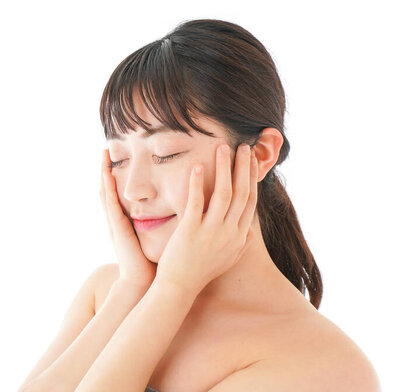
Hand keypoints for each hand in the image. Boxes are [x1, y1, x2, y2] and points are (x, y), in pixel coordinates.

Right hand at [100, 148, 156, 288]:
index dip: (119, 174)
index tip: (122, 156)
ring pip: (107, 191)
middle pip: (110, 187)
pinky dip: (107, 187)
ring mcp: (116, 222)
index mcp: (128, 219)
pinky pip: (110, 203)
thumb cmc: (154, 261)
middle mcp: (119, 218)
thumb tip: (181, 209)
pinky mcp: (117, 227)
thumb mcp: (156, 236)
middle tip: (107, 148)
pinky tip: (107, 173)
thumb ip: (163, 222)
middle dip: (107, 168)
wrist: (143, 282)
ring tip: (103, 153)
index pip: (122, 191)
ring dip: (104, 172)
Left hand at [155, 143, 258, 295]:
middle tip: (244, 146)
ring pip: (224, 193)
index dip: (252, 178)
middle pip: (241, 193)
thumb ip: (240, 242)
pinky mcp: (191, 230)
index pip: (250, 201)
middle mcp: (229, 232)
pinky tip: (197, 167)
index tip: (252, 161)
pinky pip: (197, 202)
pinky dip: (198, 183)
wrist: (180, 286)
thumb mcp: (229, 258)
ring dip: (224, 168)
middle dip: (244, 167)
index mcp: (238, 236)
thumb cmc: (201, 271)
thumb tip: (248, 229)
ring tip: (222, 148)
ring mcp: (211, 231)